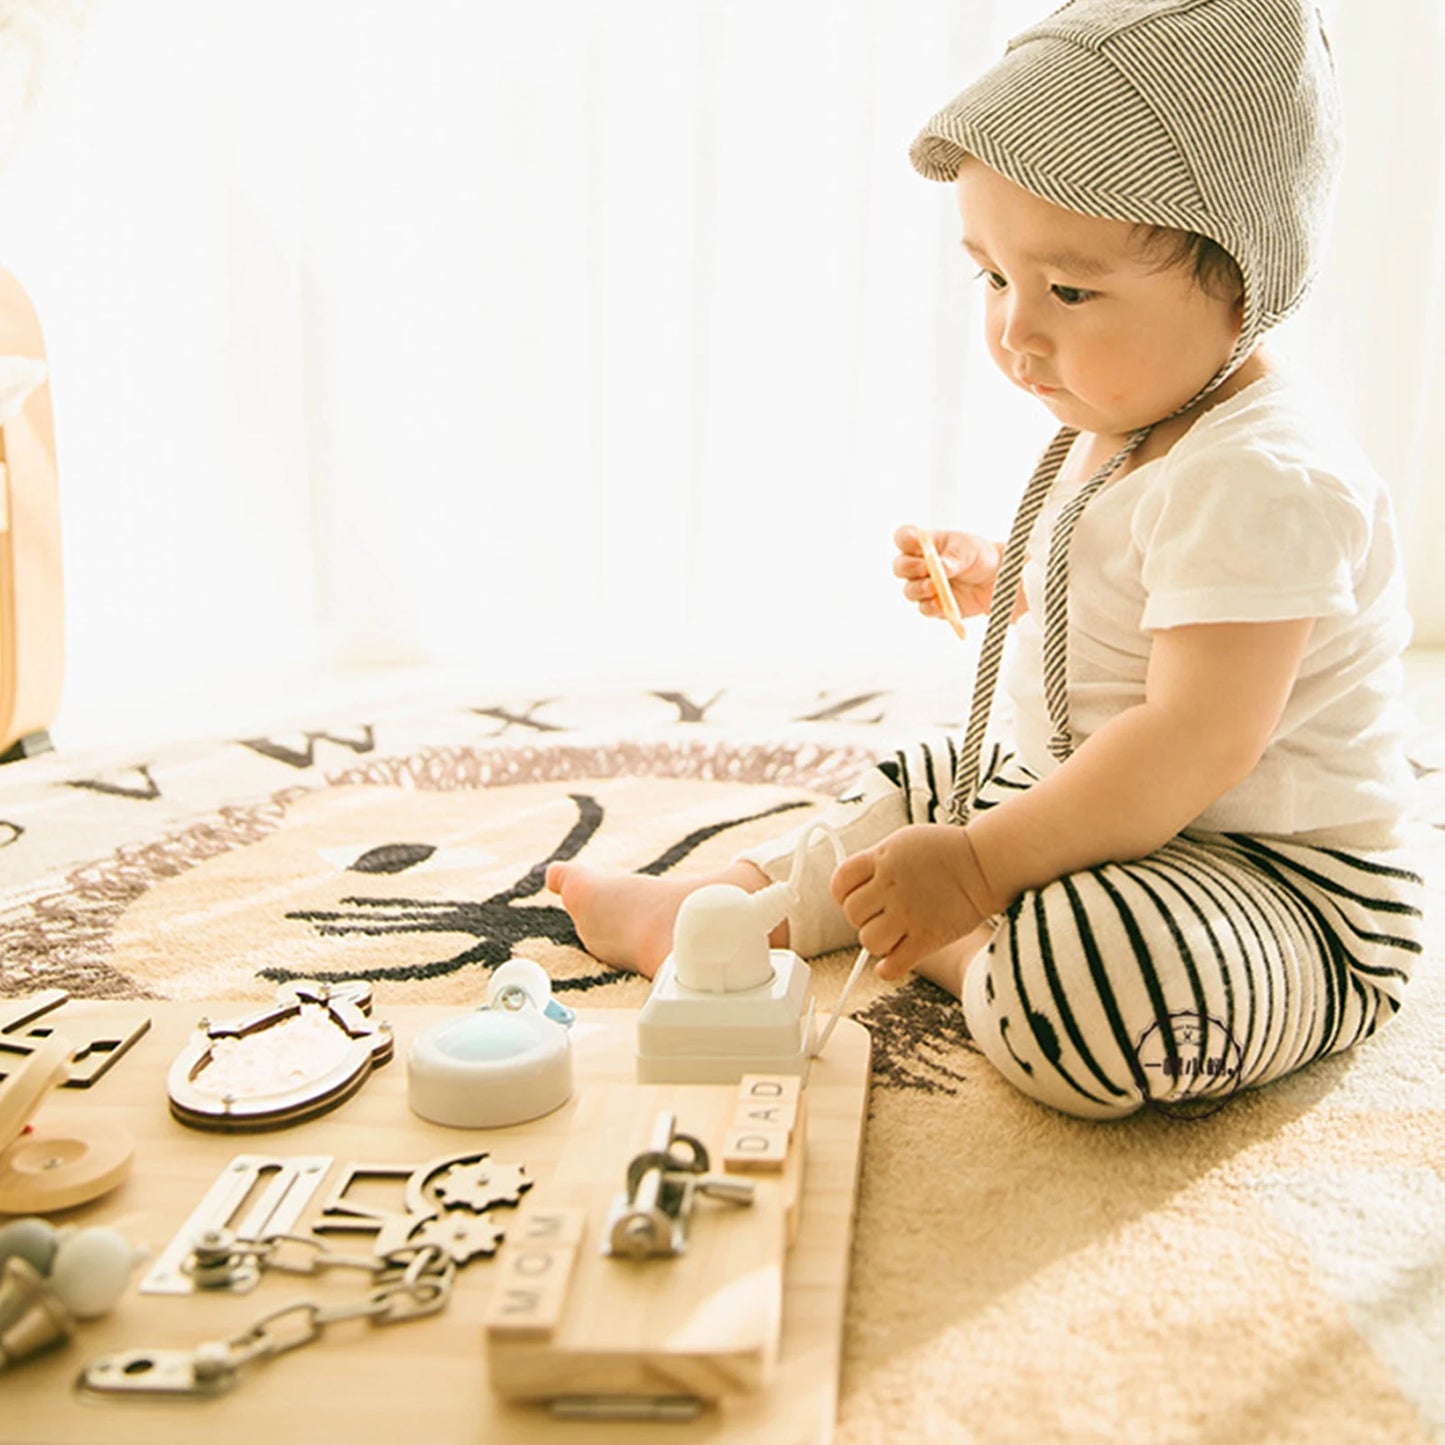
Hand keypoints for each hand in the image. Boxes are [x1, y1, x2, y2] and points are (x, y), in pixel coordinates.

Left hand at [830, 823, 995, 980]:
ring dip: (876, 941)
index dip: (842, 893)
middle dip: (863, 916)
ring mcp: (908, 914)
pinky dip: (887, 969)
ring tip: (892, 934)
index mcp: (882, 859)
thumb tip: (856, 882)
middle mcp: (890, 887)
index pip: (840, 882)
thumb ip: (877, 861)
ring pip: (868, 941)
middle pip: (852, 914)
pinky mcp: (927, 938)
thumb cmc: (947, 851)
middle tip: (881, 915)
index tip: (853, 897)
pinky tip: (892, 962)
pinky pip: (894, 965)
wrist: (986, 863)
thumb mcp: (903, 841)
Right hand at [893, 527, 1002, 623]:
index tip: (915, 540)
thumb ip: (953, 558)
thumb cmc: (978, 556)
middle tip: (925, 569)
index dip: (904, 538)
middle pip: (900, 566)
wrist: (995, 579)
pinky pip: (924, 608)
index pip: (904, 537)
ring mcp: (924, 586)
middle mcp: (919, 565)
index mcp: (924, 544)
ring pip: (909, 590)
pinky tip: (940, 604)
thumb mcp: (969, 550)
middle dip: (909, 568)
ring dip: (918, 589)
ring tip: (934, 587)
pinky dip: (931, 606)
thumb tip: (942, 568)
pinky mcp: (933, 605)